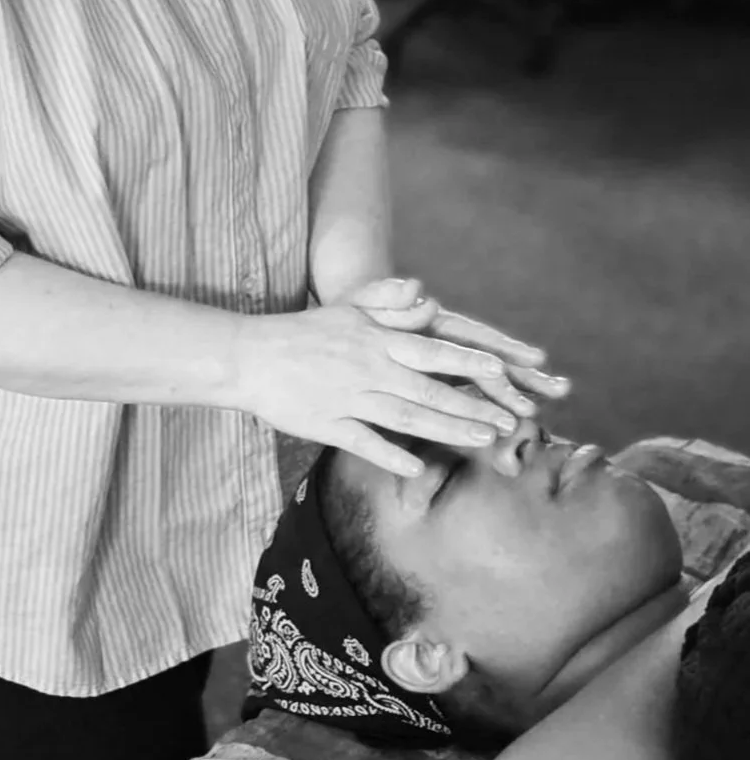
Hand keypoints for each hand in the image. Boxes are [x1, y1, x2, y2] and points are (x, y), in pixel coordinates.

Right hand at [236, 301, 544, 476]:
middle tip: (509, 419)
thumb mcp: (349, 309)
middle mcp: (367, 368)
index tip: (501, 372)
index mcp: (374, 340)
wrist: (250, 356)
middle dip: (471, 405)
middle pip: (427, 389)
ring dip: (446, 429)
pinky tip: (418, 465)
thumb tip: (427, 294)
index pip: (430, 350)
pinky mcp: (326, 424)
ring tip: (482, 439)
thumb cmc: (306, 332)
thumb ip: (390, 304)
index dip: (466, 362)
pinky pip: (363, 443)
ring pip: (404, 416)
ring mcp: (347, 398)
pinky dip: (390, 454)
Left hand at [348, 276, 571, 409]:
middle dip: (525, 374)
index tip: (536, 360)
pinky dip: (495, 403)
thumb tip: (414, 287)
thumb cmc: (358, 310)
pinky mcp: (439, 378)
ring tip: (558, 395)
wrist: (350, 315)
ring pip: (489, 376)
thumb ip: (388, 298)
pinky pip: (471, 393)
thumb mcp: (366, 302)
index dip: (504, 348)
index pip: (474, 338)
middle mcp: (446, 341)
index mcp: (432, 324)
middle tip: (560, 389)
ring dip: (522, 387)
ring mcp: (446, 360)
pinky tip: (522, 416)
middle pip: (491, 360)